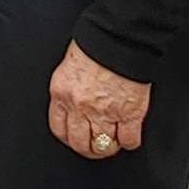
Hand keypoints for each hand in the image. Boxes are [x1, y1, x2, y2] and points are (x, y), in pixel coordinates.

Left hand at [48, 40, 151, 159]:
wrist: (118, 39)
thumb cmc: (94, 47)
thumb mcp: (69, 68)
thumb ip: (68, 90)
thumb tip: (71, 106)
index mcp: (62, 94)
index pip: (59, 128)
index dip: (68, 138)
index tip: (75, 139)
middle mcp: (80, 107)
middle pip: (80, 143)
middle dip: (88, 149)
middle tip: (95, 147)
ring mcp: (105, 112)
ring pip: (103, 145)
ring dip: (108, 147)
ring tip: (111, 143)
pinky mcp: (130, 113)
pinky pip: (129, 140)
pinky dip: (129, 142)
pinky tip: (128, 137)